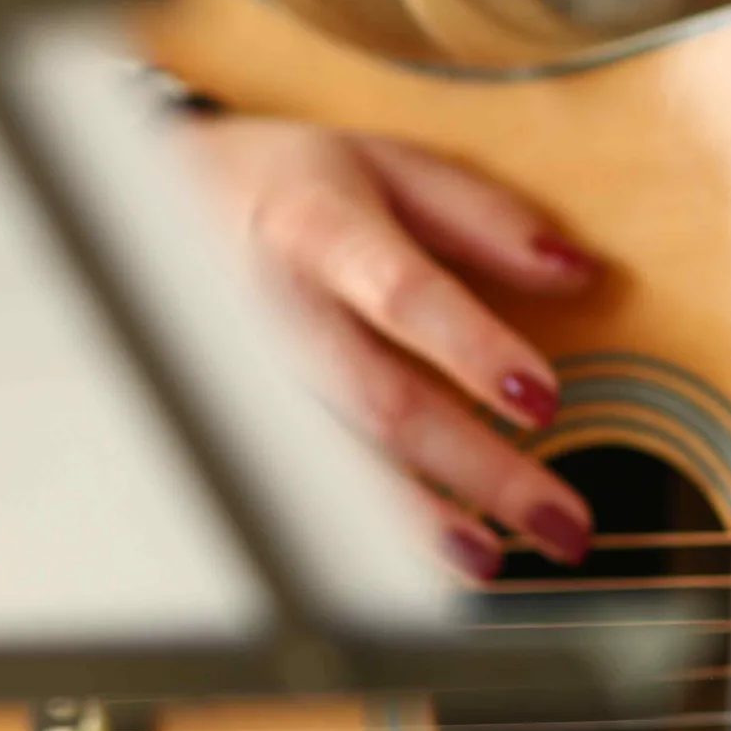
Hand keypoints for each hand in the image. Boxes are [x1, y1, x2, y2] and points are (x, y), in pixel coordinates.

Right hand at [180, 115, 600, 576]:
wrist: (151, 197)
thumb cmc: (295, 187)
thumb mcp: (389, 167)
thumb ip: (486, 219)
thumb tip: (579, 271)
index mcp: (324, 230)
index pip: (403, 294)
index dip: (472, 350)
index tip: (543, 401)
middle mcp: (279, 309)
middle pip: (384, 402)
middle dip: (479, 471)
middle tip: (560, 523)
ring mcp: (252, 375)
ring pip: (336, 462)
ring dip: (419, 524)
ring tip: (491, 563)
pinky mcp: (240, 420)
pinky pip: (307, 485)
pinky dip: (369, 532)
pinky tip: (428, 563)